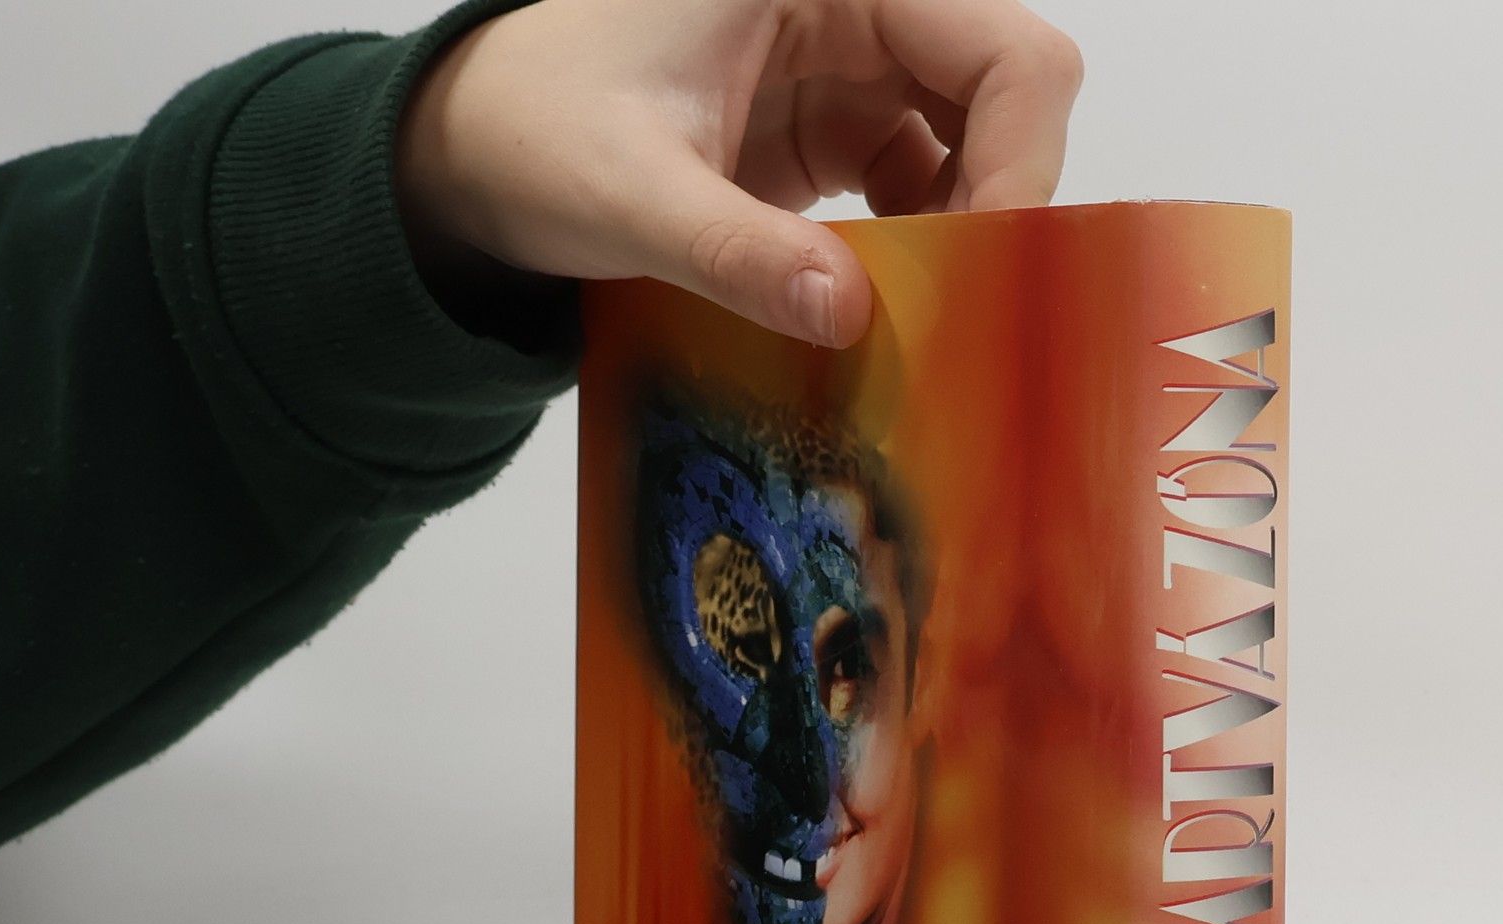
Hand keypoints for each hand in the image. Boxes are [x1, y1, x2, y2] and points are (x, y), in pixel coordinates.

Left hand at [397, 0, 1084, 346]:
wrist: (483, 150)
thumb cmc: (538, 133)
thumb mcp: (629, 196)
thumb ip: (735, 253)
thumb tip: (846, 315)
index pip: (1001, 49)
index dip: (1019, 157)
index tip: (982, 263)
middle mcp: (857, 7)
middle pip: (1006, 92)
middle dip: (1000, 201)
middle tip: (958, 306)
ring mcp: (852, 68)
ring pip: (977, 143)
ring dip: (965, 233)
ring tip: (915, 313)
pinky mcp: (838, 130)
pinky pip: (928, 185)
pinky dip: (924, 250)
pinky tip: (877, 301)